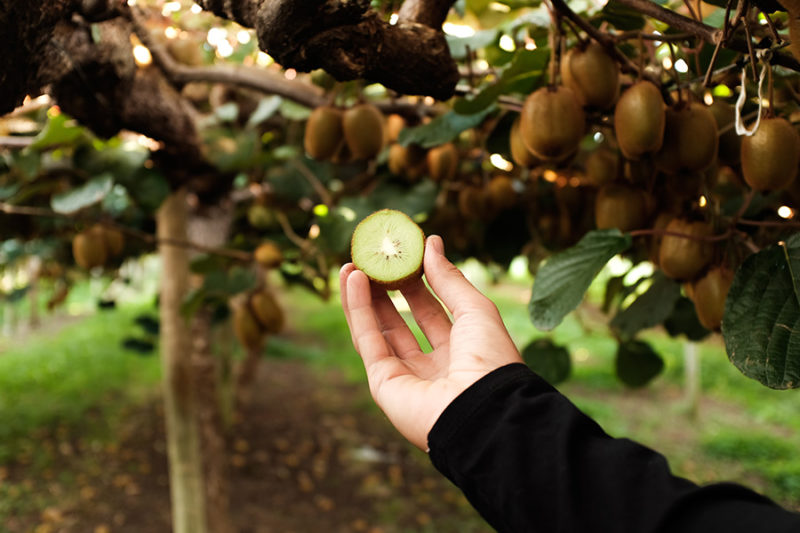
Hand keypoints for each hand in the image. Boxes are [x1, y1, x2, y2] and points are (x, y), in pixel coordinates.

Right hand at [339, 234, 522, 449]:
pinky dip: (358, 311)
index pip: (433, 313)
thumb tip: (431, 243)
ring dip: (365, 299)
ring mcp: (407, 378)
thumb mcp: (475, 310)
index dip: (417, 285)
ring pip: (380, 332)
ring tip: (352, 265)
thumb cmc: (490, 361)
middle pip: (403, 324)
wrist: (483, 411)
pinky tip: (352, 281)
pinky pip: (368, 342)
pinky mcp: (384, 386)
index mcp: (462, 353)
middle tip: (373, 262)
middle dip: (386, 292)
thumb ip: (449, 279)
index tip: (403, 257)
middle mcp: (434, 368)